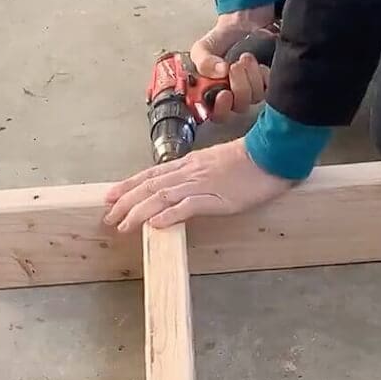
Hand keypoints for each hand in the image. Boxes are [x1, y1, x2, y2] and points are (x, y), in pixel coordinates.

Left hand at [103, 137, 293, 231]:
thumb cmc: (251, 160)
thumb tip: (183, 185)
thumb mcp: (217, 163)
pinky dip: (169, 216)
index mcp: (190, 163)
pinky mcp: (216, 198)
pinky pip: (187, 207)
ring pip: (161, 197)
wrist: (272, 154)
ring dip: (139, 212)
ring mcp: (201, 184)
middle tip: (108, 215)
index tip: (112, 195)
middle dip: (126, 201)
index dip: (129, 185)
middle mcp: (189, 172)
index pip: (151, 174)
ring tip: (123, 225)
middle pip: (150, 186)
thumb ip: (198, 173)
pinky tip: (155, 225)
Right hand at [191, 7, 275, 121]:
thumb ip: (203, 61)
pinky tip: (257, 65)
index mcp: (212, 94)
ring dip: (250, 77)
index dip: (220, 110)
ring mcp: (250, 92)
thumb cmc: (221, 39)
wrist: (242, 23)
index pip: (215, 114)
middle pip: (237, 107)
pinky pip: (268, 88)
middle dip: (238, 87)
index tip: (224, 94)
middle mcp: (232, 97)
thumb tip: (220, 71)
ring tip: (245, 58)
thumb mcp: (203, 47)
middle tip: (235, 66)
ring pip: (254, 97)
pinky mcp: (266, 84)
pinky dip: (263, 75)